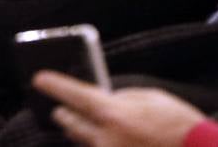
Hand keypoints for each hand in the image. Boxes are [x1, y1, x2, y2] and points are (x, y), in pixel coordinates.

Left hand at [33, 72, 203, 146]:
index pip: (72, 94)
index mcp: (112, 112)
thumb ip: (121, 97)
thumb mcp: (150, 97)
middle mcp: (104, 137)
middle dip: (64, 112)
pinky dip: (99, 144)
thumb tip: (104, 99)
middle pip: (69, 123)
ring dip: (82, 132)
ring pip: (82, 141)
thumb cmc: (178, 124)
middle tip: (61, 107)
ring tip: (86, 123)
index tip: (38, 78)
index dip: (53, 84)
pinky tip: (109, 138)